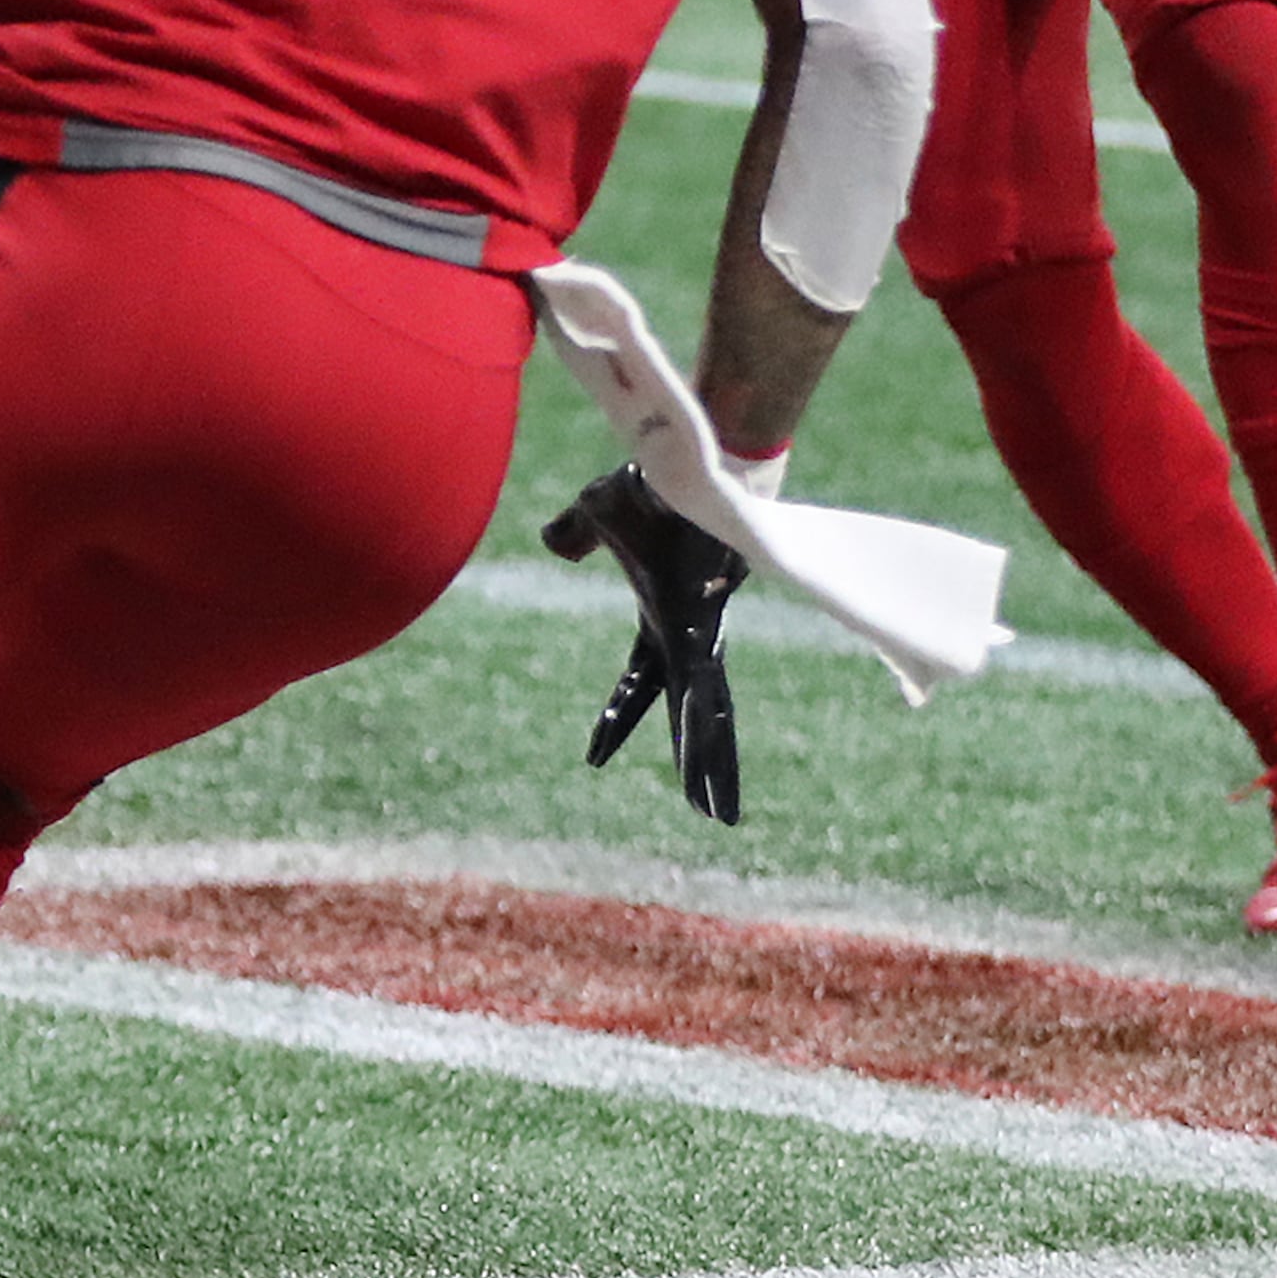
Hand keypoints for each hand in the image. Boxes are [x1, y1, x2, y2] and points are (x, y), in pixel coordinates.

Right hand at [538, 465, 750, 825]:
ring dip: (710, 766)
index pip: (637, 686)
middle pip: (689, 714)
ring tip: (720, 816)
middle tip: (707, 814)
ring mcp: (702, 636)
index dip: (616, 722)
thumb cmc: (650, 482)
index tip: (594, 759)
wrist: (685, 461)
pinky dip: (703, 736)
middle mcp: (688, 638)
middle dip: (697, 763)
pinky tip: (711, 768)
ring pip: (707, 716)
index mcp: (662, 622)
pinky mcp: (705, 632)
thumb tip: (557, 546)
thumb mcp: (596, 512)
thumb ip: (576, 532)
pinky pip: (702, 695)